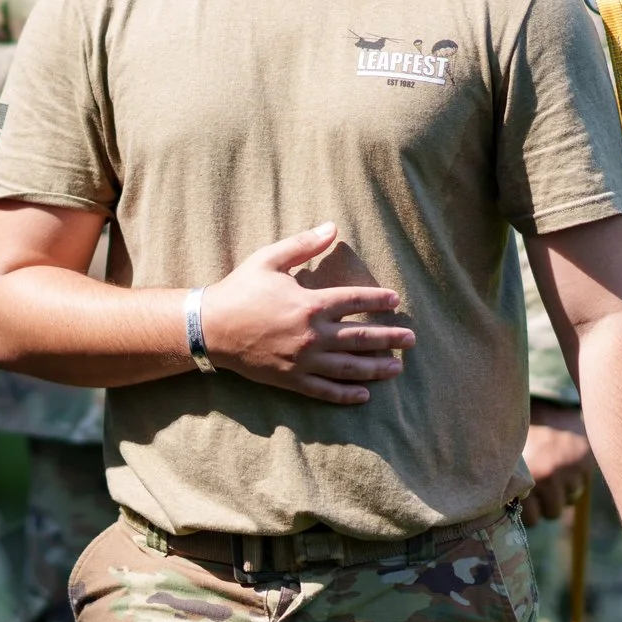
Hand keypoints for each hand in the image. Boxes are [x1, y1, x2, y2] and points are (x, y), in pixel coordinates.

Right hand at [198, 223, 411, 404]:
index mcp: (310, 303)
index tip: (395, 300)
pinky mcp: (291, 380)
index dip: (378, 300)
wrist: (210, 328)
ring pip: (349, 367)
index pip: (355, 301)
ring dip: (376, 368)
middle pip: (361, 338)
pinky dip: (346, 394)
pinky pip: (325, 390)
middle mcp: (312, 334)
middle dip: (390, 338)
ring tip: (397, 368)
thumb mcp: (269, 259)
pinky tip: (364, 395)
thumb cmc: (239, 290)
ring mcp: (303, 360)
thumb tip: (332, 227)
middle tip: (411, 340)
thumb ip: (303, 244)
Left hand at [520, 403, 591, 522]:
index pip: (531, 520)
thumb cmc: (524, 436)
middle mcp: (549, 477)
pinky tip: (564, 460)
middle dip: (546, 502)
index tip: (526, 498)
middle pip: (552, 514)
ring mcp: (570, 471)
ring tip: (552, 467)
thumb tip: (511, 514)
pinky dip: (575, 478)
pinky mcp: (586, 464)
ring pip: (569, 500)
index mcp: (524, 478)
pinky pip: (581, 486)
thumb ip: (513, 487)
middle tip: (540, 482)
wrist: (547, 405)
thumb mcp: (514, 461)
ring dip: (562, 490)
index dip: (529, 510)